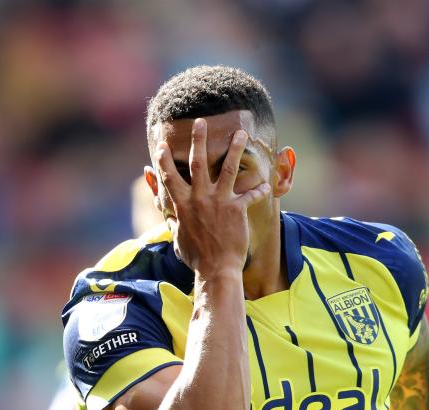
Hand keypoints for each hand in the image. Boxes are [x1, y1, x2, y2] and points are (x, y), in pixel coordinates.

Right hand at [155, 118, 270, 275]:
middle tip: (200, 121)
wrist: (216, 269)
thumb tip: (162, 209)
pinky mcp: (237, 209)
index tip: (161, 142)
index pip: (169, 176)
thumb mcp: (177, 235)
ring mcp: (219, 201)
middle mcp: (199, 198)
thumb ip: (170, 216)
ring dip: (235, 148)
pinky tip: (267, 183)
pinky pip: (250, 193)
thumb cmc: (196, 256)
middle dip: (198, 139)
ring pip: (228, 168)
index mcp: (182, 204)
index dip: (164, 159)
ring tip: (241, 133)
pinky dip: (259, 188)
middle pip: (197, 162)